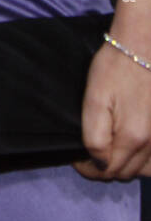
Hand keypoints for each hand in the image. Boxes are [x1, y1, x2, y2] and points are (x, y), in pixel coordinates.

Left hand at [74, 35, 150, 180]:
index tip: (77, 158)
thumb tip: (97, 161)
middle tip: (89, 153)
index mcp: (132, 138)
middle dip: (104, 168)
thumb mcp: (94, 100)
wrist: (142, 47)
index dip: (88, 168)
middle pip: (126, 173)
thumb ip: (94, 136)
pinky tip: (132, 149)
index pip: (107, 170)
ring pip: (144, 170)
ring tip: (109, 151)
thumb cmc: (115, 68)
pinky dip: (143, 161)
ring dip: (125, 167)